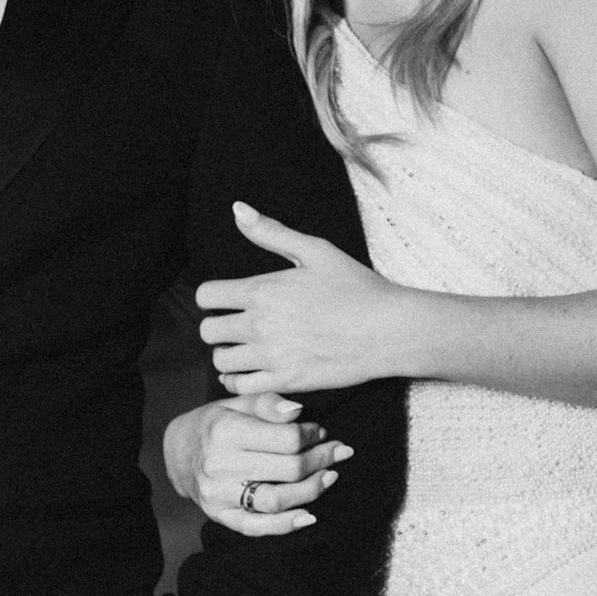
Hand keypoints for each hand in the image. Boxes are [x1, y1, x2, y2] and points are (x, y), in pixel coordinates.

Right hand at [162, 390, 352, 535]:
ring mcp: (218, 494)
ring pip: (277, 500)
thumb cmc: (216, 423)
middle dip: (320, 460)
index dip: (312, 435)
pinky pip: (257, 527)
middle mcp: (219, 465)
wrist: (181, 452)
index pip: (287, 439)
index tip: (319, 432)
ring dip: (312, 490)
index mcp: (224, 431)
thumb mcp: (238, 403)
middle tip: (335, 451)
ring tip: (330, 477)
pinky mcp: (220, 516)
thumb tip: (298, 412)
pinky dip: (286, 525)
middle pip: (288, 469)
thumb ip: (268, 403)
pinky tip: (309, 516)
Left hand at [195, 202, 403, 393]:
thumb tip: (237, 208)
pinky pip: (241, 387)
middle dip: (218, 326)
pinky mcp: (285, 382)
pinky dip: (239, 381)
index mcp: (262, 290)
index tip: (227, 300)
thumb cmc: (356, 287)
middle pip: (208, 331)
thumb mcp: (315, 250)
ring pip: (220, 361)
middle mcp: (260, 325)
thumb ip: (271, 232)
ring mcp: (271, 356)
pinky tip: (252, 371)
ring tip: (245, 349)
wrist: (389, 330)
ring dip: (228, 354)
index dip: (213, 297)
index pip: (206, 296)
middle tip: (236, 325)